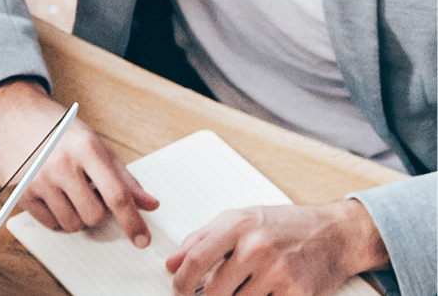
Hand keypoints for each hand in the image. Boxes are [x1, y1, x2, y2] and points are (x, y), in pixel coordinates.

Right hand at [0, 79, 159, 245]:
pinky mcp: (20, 191)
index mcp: (87, 148)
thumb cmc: (56, 127)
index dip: (132, 221)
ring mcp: (39, 179)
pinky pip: (48, 223)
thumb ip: (123, 176)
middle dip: (97, 212)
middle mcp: (62, 164)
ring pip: (72, 223)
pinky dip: (56, 217)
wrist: (12, 111)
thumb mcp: (94, 142)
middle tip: (89, 194)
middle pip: (95, 216)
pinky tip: (52, 196)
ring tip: (68, 193)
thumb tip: (149, 204)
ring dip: (76, 216)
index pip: (116, 195)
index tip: (141, 239)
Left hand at [167, 201, 389, 295]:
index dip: (182, 280)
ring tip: (247, 285)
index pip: (197, 259)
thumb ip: (200, 239)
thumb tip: (172, 264)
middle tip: (211, 293)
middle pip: (215, 290)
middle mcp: (258, 248)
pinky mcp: (298, 294)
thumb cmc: (284, 225)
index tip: (178, 289)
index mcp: (238, 226)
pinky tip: (266, 290)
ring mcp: (279, 273)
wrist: (335, 234)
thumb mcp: (239, 220)